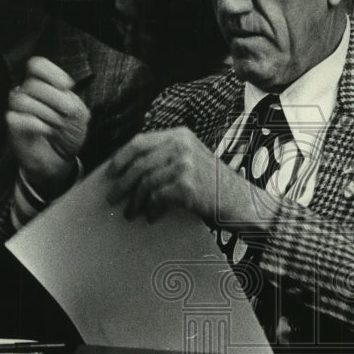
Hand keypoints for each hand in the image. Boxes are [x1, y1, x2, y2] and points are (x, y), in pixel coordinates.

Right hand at [5, 57, 89, 199]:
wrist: (60, 159)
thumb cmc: (68, 133)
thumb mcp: (79, 114)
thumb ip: (72, 99)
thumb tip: (63, 90)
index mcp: (43, 86)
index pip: (36, 65)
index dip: (51, 72)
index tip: (68, 86)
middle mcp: (27, 94)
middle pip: (32, 84)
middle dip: (55, 98)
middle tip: (67, 113)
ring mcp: (17, 110)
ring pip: (21, 99)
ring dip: (46, 112)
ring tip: (57, 125)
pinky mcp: (11, 128)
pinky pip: (14, 118)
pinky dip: (35, 124)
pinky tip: (47, 130)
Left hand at [105, 127, 279, 227]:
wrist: (242, 201)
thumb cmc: (214, 185)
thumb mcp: (192, 159)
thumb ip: (166, 156)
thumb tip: (129, 170)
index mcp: (180, 135)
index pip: (140, 142)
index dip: (121, 157)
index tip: (110, 172)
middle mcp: (181, 145)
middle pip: (139, 163)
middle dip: (122, 183)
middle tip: (113, 198)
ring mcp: (184, 164)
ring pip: (145, 182)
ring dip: (134, 201)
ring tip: (130, 213)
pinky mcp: (186, 185)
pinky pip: (156, 198)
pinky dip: (151, 210)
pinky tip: (151, 217)